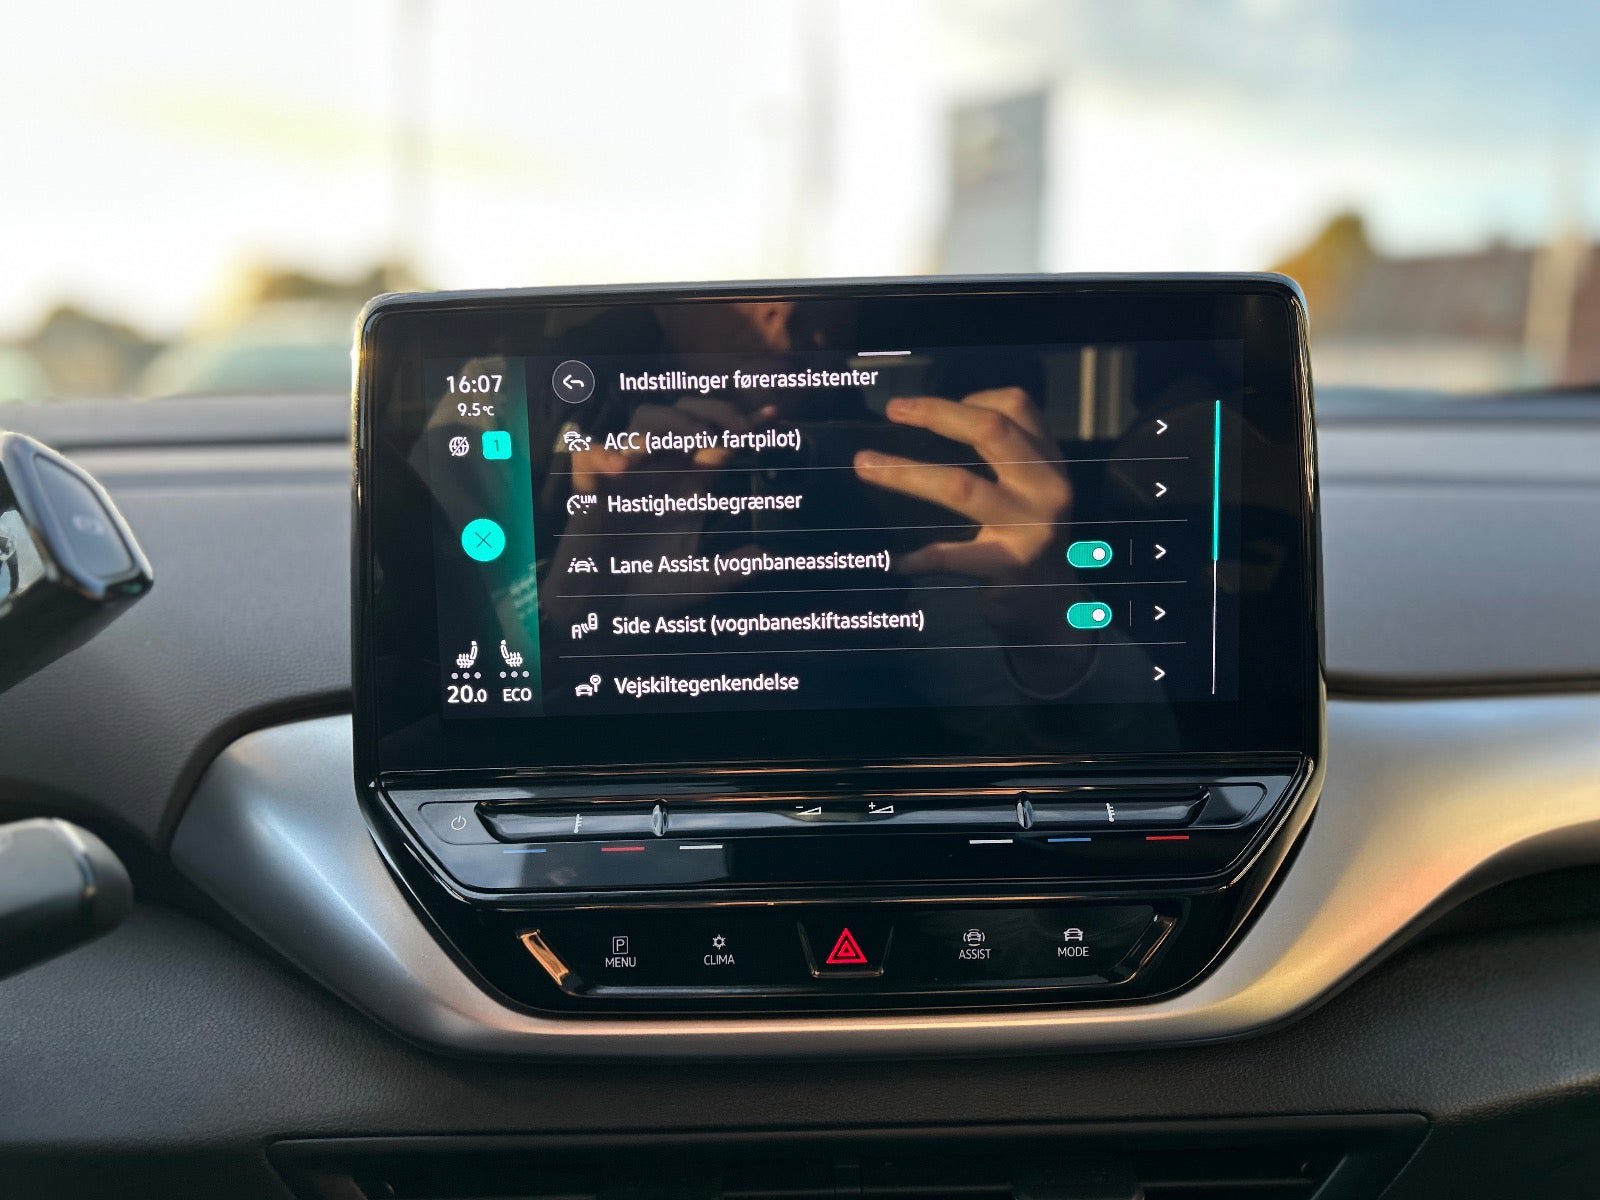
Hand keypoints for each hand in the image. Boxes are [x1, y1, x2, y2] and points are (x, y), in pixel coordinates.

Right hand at [547, 396, 772, 623]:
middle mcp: (661, 472)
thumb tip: (766, 556)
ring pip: (645, 421)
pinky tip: (621, 468)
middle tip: (740, 432)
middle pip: (686, 415)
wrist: (602, 611)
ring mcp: (628, 476)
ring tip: (696, 442)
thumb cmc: (650, 587)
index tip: (774, 414)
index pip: (720, 442)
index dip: (746, 424)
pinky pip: (588, 454)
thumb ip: (730, 569)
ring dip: (672, 423)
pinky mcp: (591, 489)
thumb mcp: (696, 582)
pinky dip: (602, 452)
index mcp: (689, 485)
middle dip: (714, 412)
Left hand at [854, 387, 1085, 689]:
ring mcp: (1032, 526)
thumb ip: (1004, 455)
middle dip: (936, 414)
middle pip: (990, 429)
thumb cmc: (1028, 539)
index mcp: (1049, 461)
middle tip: (892, 410)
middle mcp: (1046, 486)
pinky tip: (897, 561)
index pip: (1017, 406)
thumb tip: (933, 419)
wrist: (1055, 608)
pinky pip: (954, 556)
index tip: (927, 408)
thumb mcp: (1031, 489)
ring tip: (866, 466)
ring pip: (960, 485)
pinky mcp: (1012, 566)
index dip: (970, 397)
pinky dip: (921, 557)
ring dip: (906, 472)